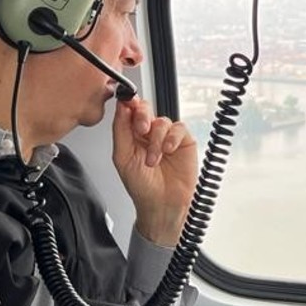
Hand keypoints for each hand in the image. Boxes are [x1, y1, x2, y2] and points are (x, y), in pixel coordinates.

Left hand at [112, 99, 197, 246]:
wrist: (161, 204)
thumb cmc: (141, 186)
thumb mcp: (122, 157)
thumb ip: (120, 130)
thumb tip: (121, 106)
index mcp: (132, 135)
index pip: (130, 111)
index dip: (129, 103)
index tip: (127, 102)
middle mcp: (149, 133)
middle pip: (146, 109)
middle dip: (142, 116)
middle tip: (141, 130)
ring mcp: (167, 136)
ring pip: (162, 121)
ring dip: (156, 140)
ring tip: (153, 159)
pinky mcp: (184, 142)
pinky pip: (179, 128)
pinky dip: (172, 138)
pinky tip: (168, 151)